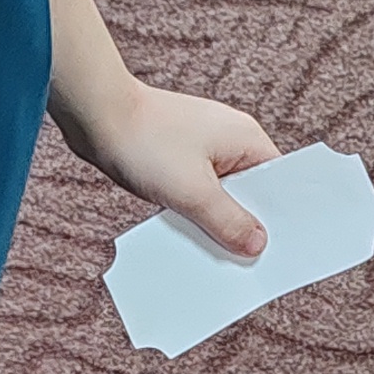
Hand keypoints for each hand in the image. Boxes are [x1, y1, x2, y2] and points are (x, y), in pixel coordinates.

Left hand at [62, 77, 280, 258]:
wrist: (94, 113)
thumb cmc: (145, 142)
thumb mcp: (193, 193)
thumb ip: (229, 222)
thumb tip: (258, 244)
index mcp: (247, 139)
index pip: (279, 184)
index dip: (279, 218)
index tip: (278, 250)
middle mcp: (230, 139)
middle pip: (250, 192)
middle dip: (244, 223)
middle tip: (244, 260)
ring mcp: (203, 145)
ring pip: (221, 193)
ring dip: (214, 219)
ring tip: (212, 251)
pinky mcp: (178, 154)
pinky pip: (196, 189)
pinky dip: (193, 209)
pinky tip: (186, 230)